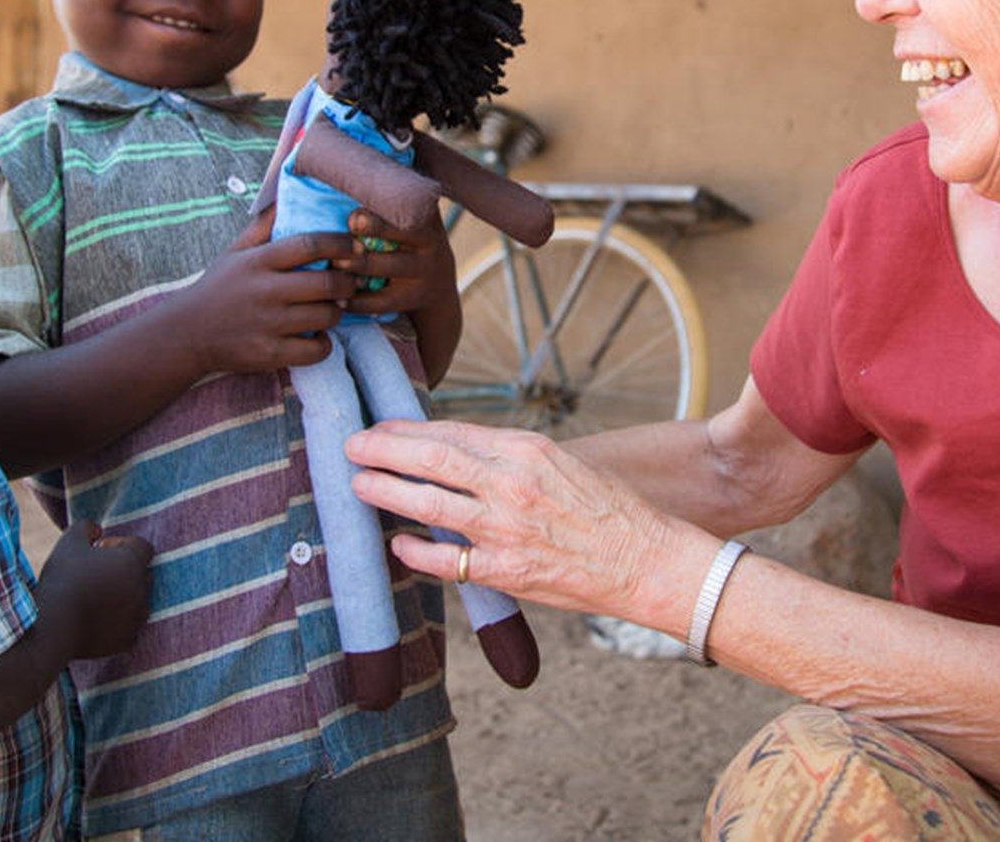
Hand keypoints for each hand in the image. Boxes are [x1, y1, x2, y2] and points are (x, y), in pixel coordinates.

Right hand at [39, 521, 152, 659]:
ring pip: (140, 602)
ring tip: (97, 597)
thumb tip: (97, 530)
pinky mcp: (126, 641)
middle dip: (125, 570)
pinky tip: (98, 620)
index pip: (142, 546)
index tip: (100, 551)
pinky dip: (119, 624)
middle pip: (143, 573)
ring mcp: (136, 617)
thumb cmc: (61, 579)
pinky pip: (131, 628)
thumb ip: (86, 527)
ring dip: (125, 597)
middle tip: (96, 573)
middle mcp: (141, 589)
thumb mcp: (69, 541)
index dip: (122, 544)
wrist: (51, 626)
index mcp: (132, 562)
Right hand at [176, 209, 358, 375]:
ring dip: (337, 312)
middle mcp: (264, 291)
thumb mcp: (234, 252)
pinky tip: (315, 336)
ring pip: (325, 317)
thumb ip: (263, 226)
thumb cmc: (217, 288)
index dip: (340, 243)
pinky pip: (315, 350)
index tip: (355, 246)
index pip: (310, 244)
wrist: (185, 334)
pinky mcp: (269, 354)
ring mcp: (268, 324)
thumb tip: (286, 194)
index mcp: (258, 261)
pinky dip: (324, 344)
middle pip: (326, 283)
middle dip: (348, 282)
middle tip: (350, 282)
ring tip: (331, 308)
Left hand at [339, 205, 454, 317]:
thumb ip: (393, 194)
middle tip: (342, 236)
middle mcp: (428, 242)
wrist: (437, 285)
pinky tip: (338, 297)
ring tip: (333, 265)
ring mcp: (421, 272)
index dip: (378, 213)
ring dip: (355, 266)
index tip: (353, 217)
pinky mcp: (411, 298)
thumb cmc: (410, 240)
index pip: (404, 208)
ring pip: (384, 267)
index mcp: (424, 216)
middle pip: (395, 234)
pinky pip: (380, 301)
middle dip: (367, 234)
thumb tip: (354, 149)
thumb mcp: (413, 216)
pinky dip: (356, 300)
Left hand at [345, 419, 685, 627]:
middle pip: (431, 458)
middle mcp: (511, 483)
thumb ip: (509, 460)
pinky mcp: (506, 572)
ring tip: (359, 484)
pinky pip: (446, 561)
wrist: (647, 559)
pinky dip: (415, 551)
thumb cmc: (608, 511)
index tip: (381, 427)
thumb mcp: (560, 464)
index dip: (408, 429)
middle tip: (352, 445)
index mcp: (526, 450)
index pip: (452, 431)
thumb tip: (460, 455)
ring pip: (428, 504)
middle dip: (383, 449)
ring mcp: (505, 529)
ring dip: (386, 491)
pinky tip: (397, 543)